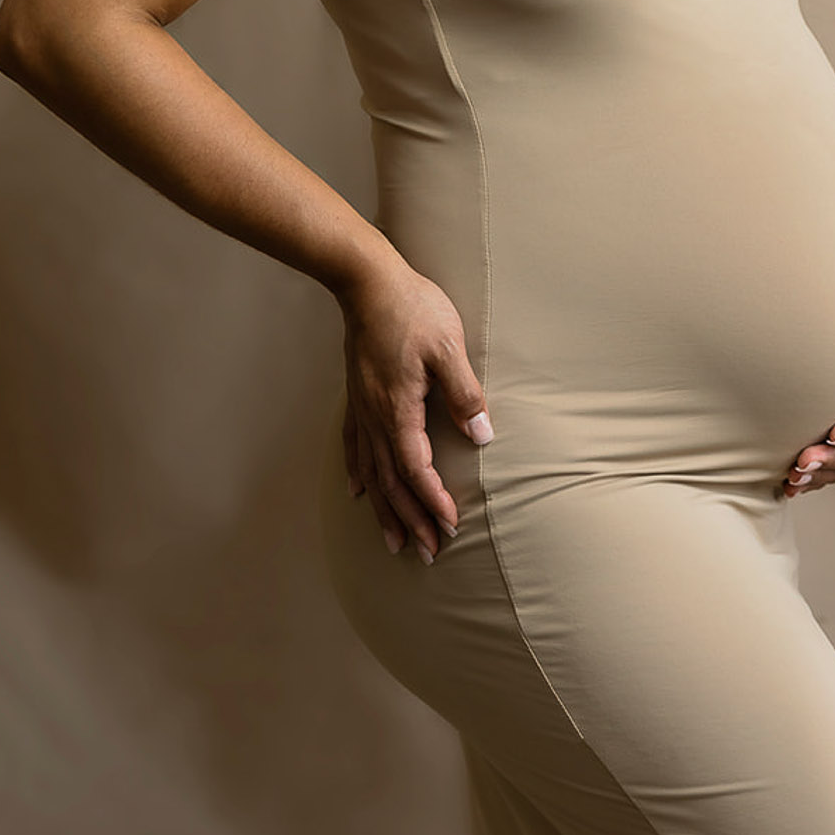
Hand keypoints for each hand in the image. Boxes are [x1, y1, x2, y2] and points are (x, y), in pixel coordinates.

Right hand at [337, 257, 492, 564]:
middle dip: (411, 519)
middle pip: (390, 481)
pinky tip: (356, 491)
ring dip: (384, 509)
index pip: (415, 469)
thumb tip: (481, 436)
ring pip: (371, 472)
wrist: (367, 281)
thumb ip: (464, 393)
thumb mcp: (448, 347)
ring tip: (394, 542)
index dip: (432, 501)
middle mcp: (375, 416)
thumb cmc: (413, 309)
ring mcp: (362, 407)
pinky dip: (357, 473)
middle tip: (427, 553)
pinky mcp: (356, 395)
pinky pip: (353, 445)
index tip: (450, 526)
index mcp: (399, 408)